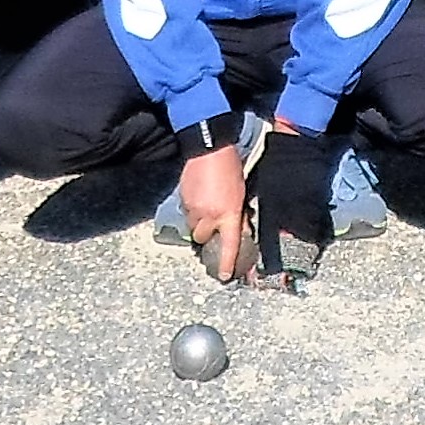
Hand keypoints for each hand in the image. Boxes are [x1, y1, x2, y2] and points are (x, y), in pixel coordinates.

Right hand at [180, 145, 248, 282]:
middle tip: (213, 224)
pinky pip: (187, 212)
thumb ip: (238, 214)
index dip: (227, 263)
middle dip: (206, 234)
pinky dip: (192, 210)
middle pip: (202, 238)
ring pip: (192, 226)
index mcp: (228, 214)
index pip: (229, 245)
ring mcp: (193, 208)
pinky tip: (199, 197)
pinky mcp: (182, 199)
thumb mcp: (241, 192)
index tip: (226, 275)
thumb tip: (239, 228)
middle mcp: (209, 215)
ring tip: (206, 207)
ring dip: (199, 222)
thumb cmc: (230, 167)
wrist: (209, 148)